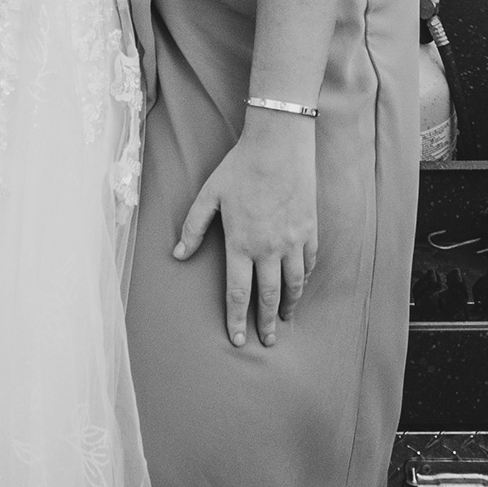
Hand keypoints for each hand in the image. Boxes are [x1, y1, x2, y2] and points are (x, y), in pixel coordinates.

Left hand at [174, 110, 317, 348]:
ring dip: (290, 306)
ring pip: (293, 285)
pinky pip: (308, 263)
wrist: (279, 144)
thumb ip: (193, 227)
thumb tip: (178, 254)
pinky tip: (300, 286)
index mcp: (240, 243)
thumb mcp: (209, 194)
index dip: (237, 319)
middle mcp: (268, 248)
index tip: (237, 340)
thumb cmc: (239, 167)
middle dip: (267, 323)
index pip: (238, 293)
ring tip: (286, 321)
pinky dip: (304, 279)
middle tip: (267, 342)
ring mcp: (292, 240)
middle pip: (269, 296)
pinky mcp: (309, 230)